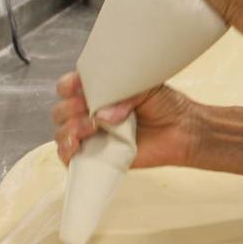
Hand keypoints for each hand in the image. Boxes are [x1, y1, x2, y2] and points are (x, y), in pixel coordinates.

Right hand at [52, 72, 199, 168]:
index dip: (68, 85)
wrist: (181, 130)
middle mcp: (89, 112)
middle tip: (87, 108)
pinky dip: (66, 151)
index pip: (69, 86)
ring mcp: (91, 135)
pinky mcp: (95, 157)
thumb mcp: (144, 86)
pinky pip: (69, 157)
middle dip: (69, 108)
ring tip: (91, 127)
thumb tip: (102, 115)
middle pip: (61, 110)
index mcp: (97, 92)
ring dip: (69, 129)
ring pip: (62, 132)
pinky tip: (77, 145)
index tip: (78, 85)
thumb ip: (122, 93)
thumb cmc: (164, 105)